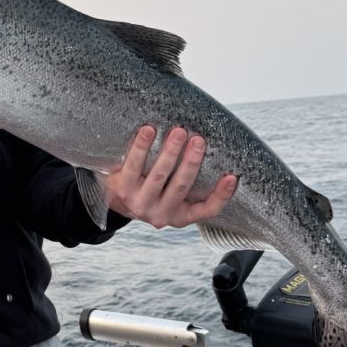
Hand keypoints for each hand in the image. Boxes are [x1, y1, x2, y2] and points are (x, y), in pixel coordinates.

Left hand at [105, 125, 236, 228]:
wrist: (114, 198)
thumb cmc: (152, 189)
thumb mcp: (172, 195)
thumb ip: (189, 180)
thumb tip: (209, 147)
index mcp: (180, 216)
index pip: (207, 210)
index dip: (222, 196)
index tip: (232, 177)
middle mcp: (161, 215)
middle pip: (181, 187)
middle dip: (191, 162)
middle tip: (198, 140)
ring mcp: (140, 204)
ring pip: (158, 176)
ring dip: (170, 152)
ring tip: (178, 132)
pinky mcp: (122, 190)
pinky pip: (133, 166)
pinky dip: (142, 147)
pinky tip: (149, 131)